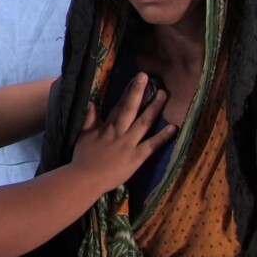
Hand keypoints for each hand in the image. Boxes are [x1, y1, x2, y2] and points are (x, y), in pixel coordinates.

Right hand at [70, 72, 174, 192]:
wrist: (85, 179)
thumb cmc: (83, 158)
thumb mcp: (83, 136)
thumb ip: (89, 119)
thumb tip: (92, 102)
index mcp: (107, 126)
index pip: (119, 104)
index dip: (129, 90)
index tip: (137, 77)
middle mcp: (120, 132)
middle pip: (131, 108)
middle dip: (139, 91)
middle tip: (147, 77)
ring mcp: (129, 144)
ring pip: (144, 122)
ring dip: (154, 108)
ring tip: (164, 95)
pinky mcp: (137, 158)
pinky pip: (152, 145)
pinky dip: (163, 137)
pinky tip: (173, 128)